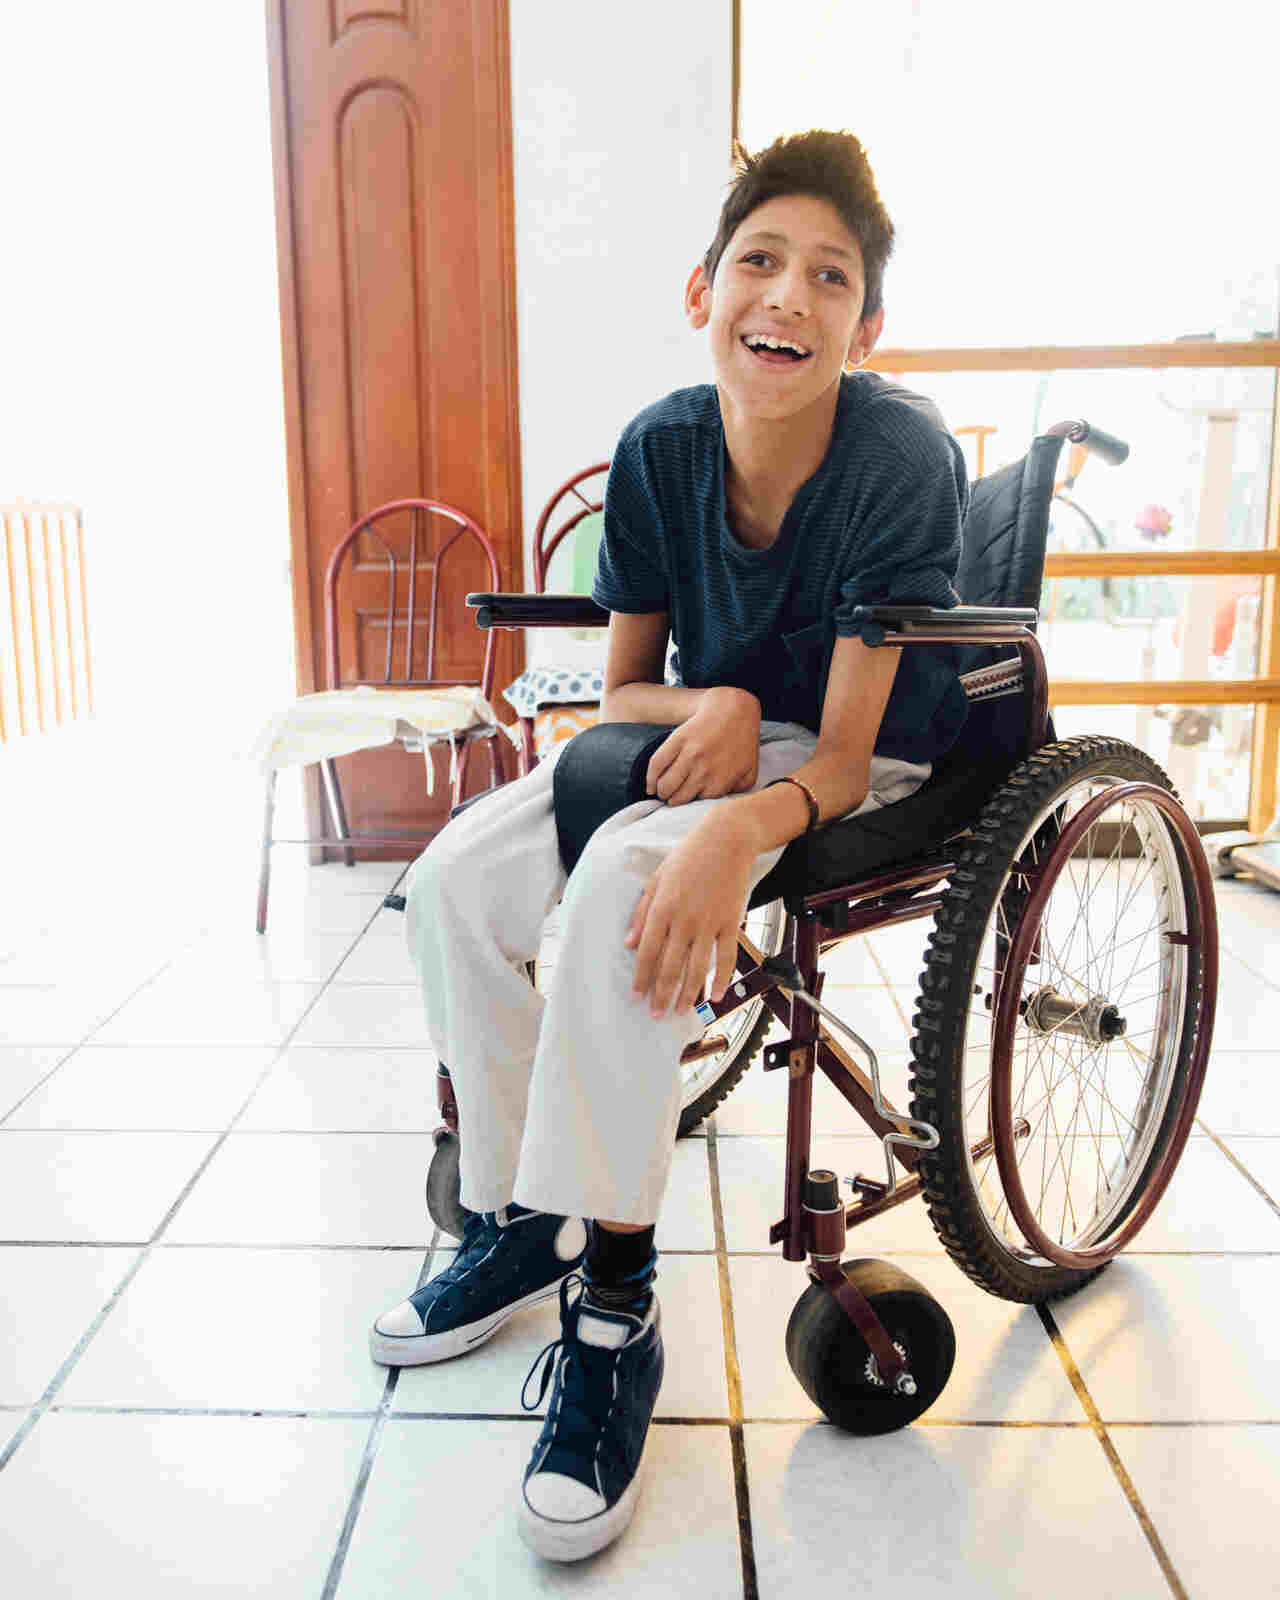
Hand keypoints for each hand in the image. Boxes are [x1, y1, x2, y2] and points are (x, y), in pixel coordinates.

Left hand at [625, 814, 757, 1016]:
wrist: (726, 840)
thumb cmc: (688, 857)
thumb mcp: (656, 879)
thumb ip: (642, 913)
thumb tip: (629, 943)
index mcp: (662, 908)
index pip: (647, 952)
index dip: (641, 977)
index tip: (636, 996)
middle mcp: (684, 920)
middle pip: (671, 966)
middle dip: (662, 995)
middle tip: (656, 1015)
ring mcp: (709, 923)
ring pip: (697, 968)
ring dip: (688, 994)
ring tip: (681, 1012)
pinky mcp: (730, 923)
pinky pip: (726, 958)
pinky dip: (722, 979)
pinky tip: (717, 996)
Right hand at [646, 686, 760, 804]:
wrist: (732, 709)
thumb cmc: (742, 742)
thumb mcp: (749, 772)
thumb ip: (736, 792)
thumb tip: (720, 803)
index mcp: (720, 781)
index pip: (697, 803)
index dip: (690, 805)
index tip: (687, 803)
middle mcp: (703, 770)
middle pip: (678, 798)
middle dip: (674, 801)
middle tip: (673, 799)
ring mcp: (689, 754)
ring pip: (665, 784)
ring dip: (662, 792)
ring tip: (662, 793)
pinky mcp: (677, 740)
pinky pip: (657, 764)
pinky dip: (650, 779)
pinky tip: (650, 786)